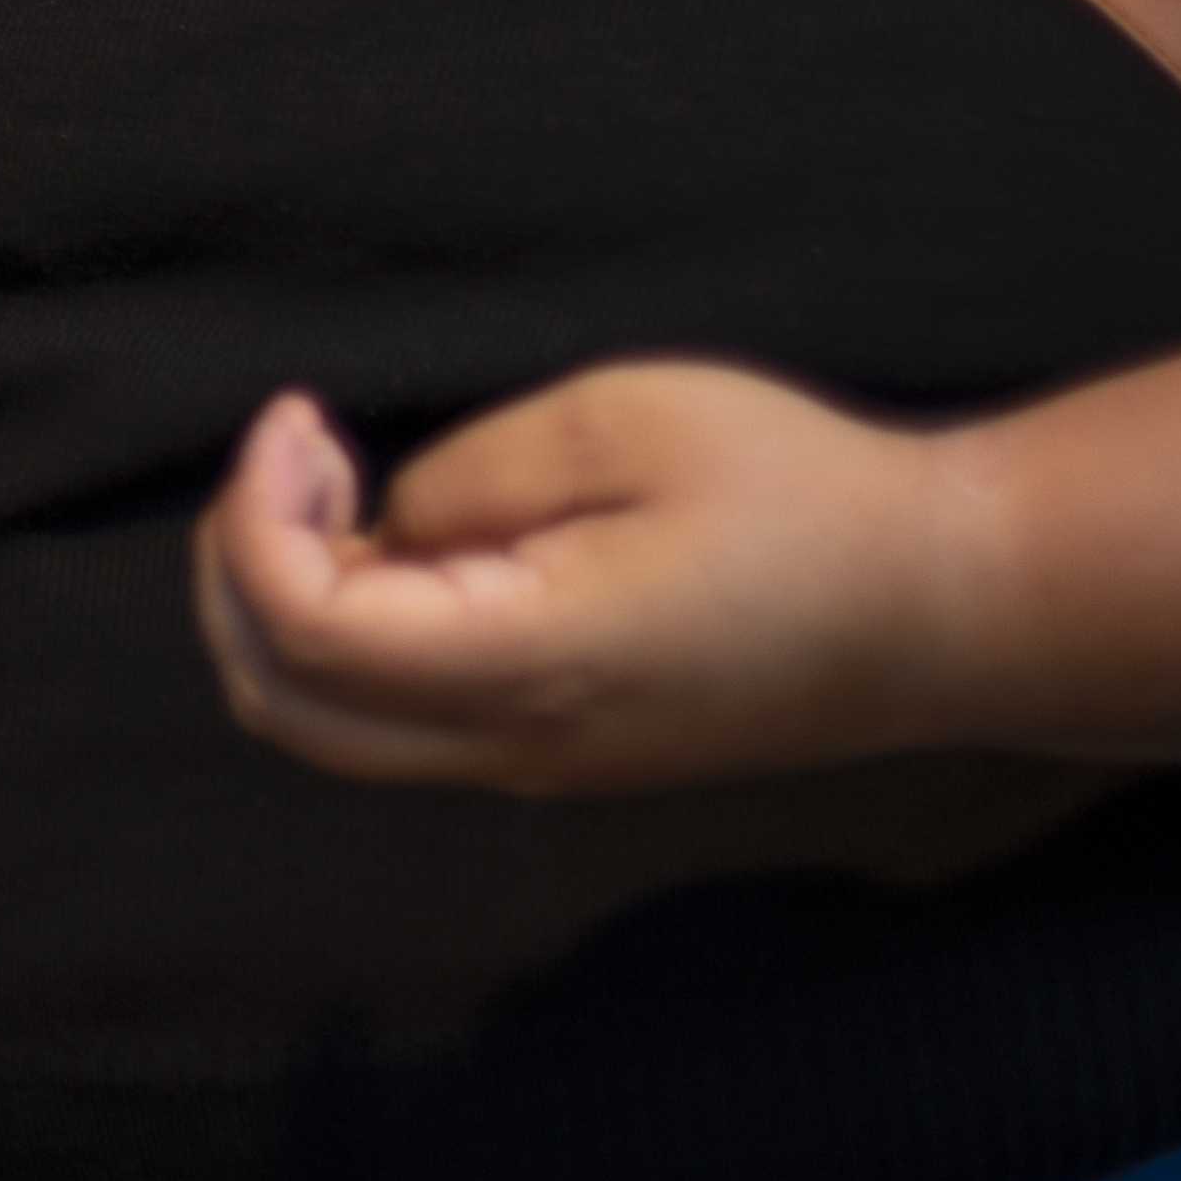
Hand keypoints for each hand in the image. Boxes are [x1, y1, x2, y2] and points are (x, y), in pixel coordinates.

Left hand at [194, 361, 986, 795]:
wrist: (943, 609)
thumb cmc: (802, 497)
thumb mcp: (626, 423)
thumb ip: (473, 477)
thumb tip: (386, 527)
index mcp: (529, 667)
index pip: (305, 632)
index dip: (256, 514)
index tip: (301, 414)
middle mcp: (518, 748)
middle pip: (286, 708)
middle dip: (237, 571)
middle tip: (293, 448)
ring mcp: (540, 766)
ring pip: (333, 729)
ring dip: (287, 607)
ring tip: (339, 484)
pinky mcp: (564, 752)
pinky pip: (401, 722)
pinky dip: (349, 635)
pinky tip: (405, 537)